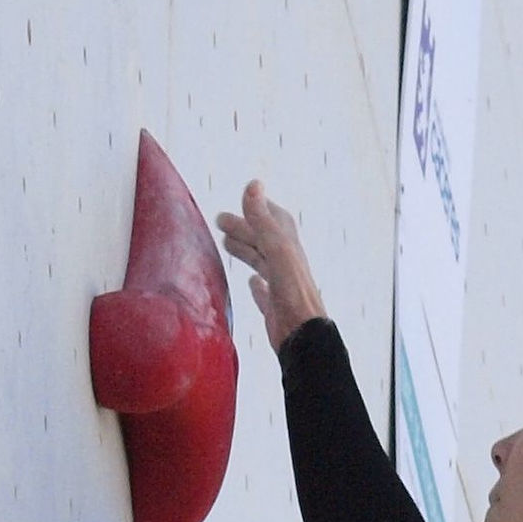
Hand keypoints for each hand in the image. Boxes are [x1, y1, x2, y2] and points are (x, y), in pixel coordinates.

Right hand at [218, 178, 325, 350]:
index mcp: (288, 249)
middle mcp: (286, 266)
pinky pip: (264, 292)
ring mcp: (281, 288)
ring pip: (261, 263)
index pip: (276, 220)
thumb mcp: (276, 250)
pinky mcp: (275, 309)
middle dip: (244, 228)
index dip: (260, 208)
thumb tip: (253, 184)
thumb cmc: (292, 294)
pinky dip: (256, 285)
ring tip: (225, 244)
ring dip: (245, 251)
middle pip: (263, 240)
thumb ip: (263, 220)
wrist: (303, 337)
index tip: (244, 198)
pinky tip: (251, 283)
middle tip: (219, 221)